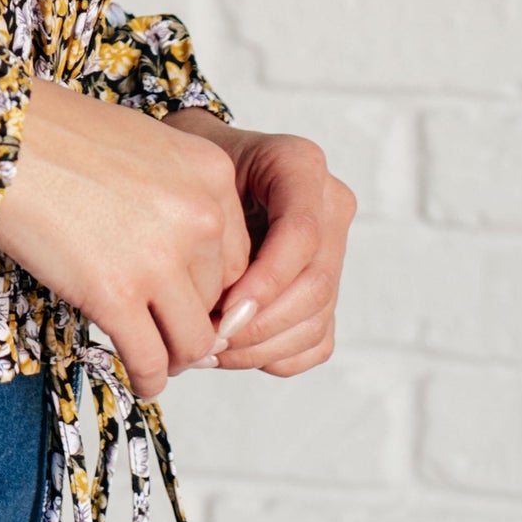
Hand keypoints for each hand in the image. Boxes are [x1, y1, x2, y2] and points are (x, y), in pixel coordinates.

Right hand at [0, 78, 253, 401]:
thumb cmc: (56, 135)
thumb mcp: (145, 147)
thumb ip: (176, 194)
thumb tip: (183, 259)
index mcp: (211, 173)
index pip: (237, 255)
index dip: (213, 288)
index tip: (193, 303)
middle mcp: (200, 216)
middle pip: (220, 297)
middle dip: (195, 320)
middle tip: (171, 333)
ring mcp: (160, 258)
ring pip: (193, 337)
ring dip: (177, 355)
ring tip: (159, 361)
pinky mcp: (116, 295)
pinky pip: (151, 358)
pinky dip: (149, 379)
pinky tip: (141, 382)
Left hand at [171, 112, 356, 377]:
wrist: (195, 173)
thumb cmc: (186, 171)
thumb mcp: (190, 176)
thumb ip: (210, 226)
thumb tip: (220, 309)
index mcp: (301, 164)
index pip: (301, 234)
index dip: (265, 282)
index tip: (220, 311)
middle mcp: (329, 206)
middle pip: (314, 284)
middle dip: (259, 323)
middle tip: (207, 340)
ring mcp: (335, 250)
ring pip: (316, 320)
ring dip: (260, 347)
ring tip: (208, 350)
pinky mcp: (328, 289)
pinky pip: (315, 342)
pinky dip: (272, 357)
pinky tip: (229, 351)